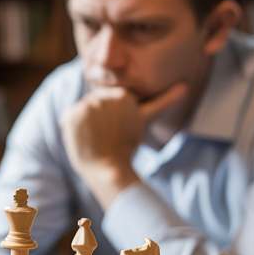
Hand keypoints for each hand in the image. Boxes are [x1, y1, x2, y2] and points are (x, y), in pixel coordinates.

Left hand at [59, 82, 187, 208]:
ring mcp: (88, 104)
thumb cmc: (127, 148)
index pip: (113, 100)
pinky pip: (68, 118)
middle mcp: (106, 96)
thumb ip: (162, 102)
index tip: (116, 131)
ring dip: (84, 124)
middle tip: (106, 138)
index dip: (113, 118)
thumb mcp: (144, 121)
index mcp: (125, 96)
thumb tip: (185, 86)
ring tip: (95, 140)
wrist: (110, 168)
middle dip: (98, 119)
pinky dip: (71, 130)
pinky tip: (82, 139)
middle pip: (96, 103)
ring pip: (82, 111)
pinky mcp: (72, 113)